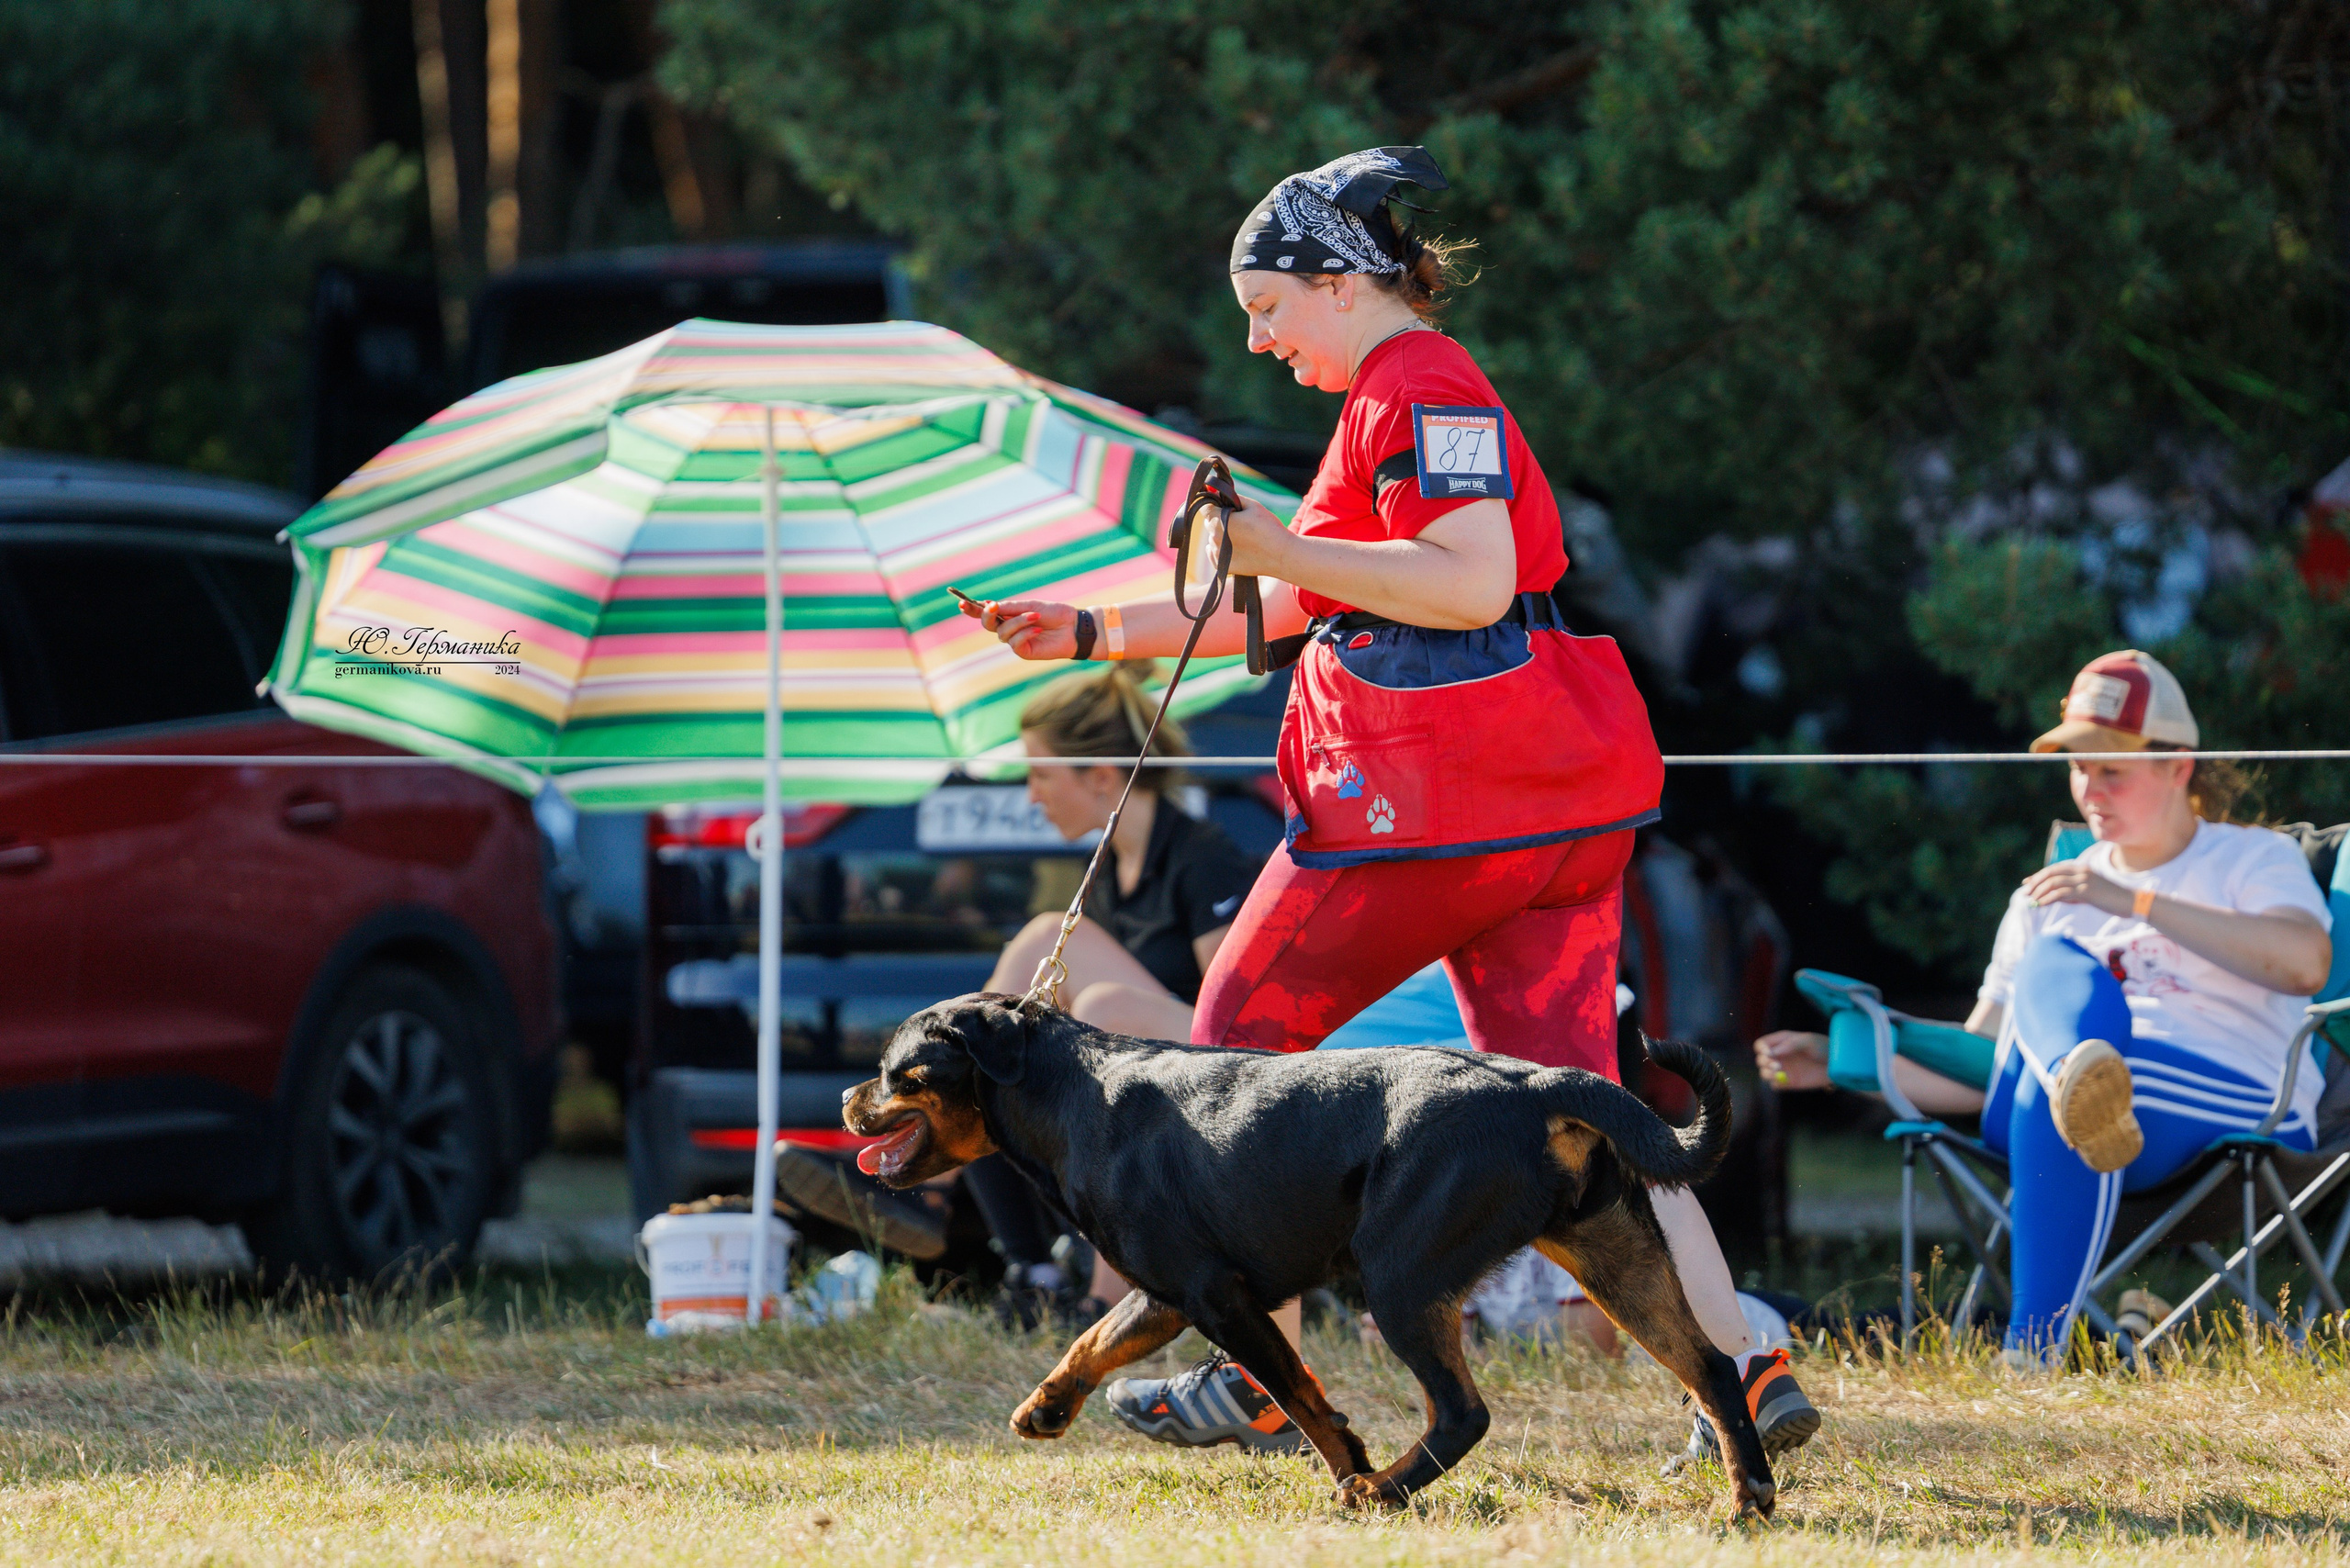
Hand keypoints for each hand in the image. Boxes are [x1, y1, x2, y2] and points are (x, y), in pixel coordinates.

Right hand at [959, 595, 1076, 660]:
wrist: (1073, 627)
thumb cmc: (1055, 614)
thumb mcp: (1031, 605)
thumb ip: (1010, 607)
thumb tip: (989, 606)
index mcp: (1009, 615)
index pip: (987, 613)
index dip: (972, 609)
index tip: (960, 603)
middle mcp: (1010, 629)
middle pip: (988, 624)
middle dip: (987, 615)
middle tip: (992, 607)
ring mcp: (1016, 641)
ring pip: (1003, 633)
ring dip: (1018, 622)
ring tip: (1036, 617)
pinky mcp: (1024, 652)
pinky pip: (1015, 642)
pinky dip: (1025, 633)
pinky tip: (1037, 629)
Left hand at [1196, 493, 1291, 580]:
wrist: (1282, 555)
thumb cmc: (1269, 527)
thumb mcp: (1252, 505)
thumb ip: (1231, 497)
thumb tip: (1217, 493)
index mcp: (1218, 520)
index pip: (1205, 507)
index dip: (1214, 504)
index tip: (1225, 506)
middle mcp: (1214, 537)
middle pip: (1209, 523)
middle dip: (1219, 520)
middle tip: (1240, 523)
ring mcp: (1217, 553)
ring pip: (1213, 539)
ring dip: (1222, 535)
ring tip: (1244, 538)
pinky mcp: (1221, 566)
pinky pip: (1214, 553)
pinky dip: (1221, 550)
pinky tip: (1237, 548)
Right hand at [1754, 1030, 1829, 1090]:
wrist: (1838, 1065)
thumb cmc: (1823, 1048)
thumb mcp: (1807, 1041)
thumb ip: (1789, 1045)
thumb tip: (1769, 1053)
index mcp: (1781, 1042)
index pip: (1761, 1045)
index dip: (1761, 1049)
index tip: (1769, 1053)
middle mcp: (1780, 1055)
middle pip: (1760, 1059)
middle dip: (1764, 1062)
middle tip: (1777, 1065)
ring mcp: (1784, 1069)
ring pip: (1764, 1073)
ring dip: (1767, 1073)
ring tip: (1779, 1072)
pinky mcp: (1789, 1082)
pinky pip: (1775, 1085)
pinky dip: (1775, 1083)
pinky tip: (1785, 1081)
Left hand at [2019, 860, 2129, 914]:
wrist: (2132, 902)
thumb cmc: (2112, 899)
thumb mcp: (2090, 893)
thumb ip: (2073, 892)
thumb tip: (2055, 897)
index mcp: (2082, 869)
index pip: (2055, 869)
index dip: (2039, 875)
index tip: (2027, 883)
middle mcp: (2081, 871)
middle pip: (2051, 873)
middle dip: (2035, 883)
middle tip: (2026, 893)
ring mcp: (2084, 880)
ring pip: (2053, 882)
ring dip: (2039, 891)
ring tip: (2031, 901)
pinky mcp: (2086, 891)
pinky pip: (2061, 893)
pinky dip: (2047, 898)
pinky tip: (2040, 904)